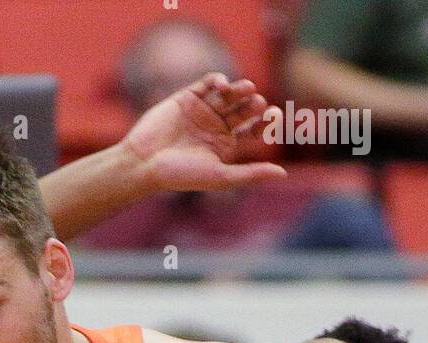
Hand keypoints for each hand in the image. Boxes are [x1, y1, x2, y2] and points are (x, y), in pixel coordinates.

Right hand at [122, 72, 286, 193]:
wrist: (144, 164)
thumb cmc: (181, 176)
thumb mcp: (221, 177)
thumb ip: (251, 175)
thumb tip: (283, 175)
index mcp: (226, 146)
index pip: (253, 129)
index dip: (265, 122)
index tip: (274, 116)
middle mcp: (216, 127)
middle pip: (243, 110)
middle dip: (252, 104)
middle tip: (259, 103)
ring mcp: (202, 111)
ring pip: (228, 95)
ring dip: (239, 90)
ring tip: (247, 88)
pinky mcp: (187, 97)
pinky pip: (206, 84)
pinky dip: (216, 80)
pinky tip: (223, 84)